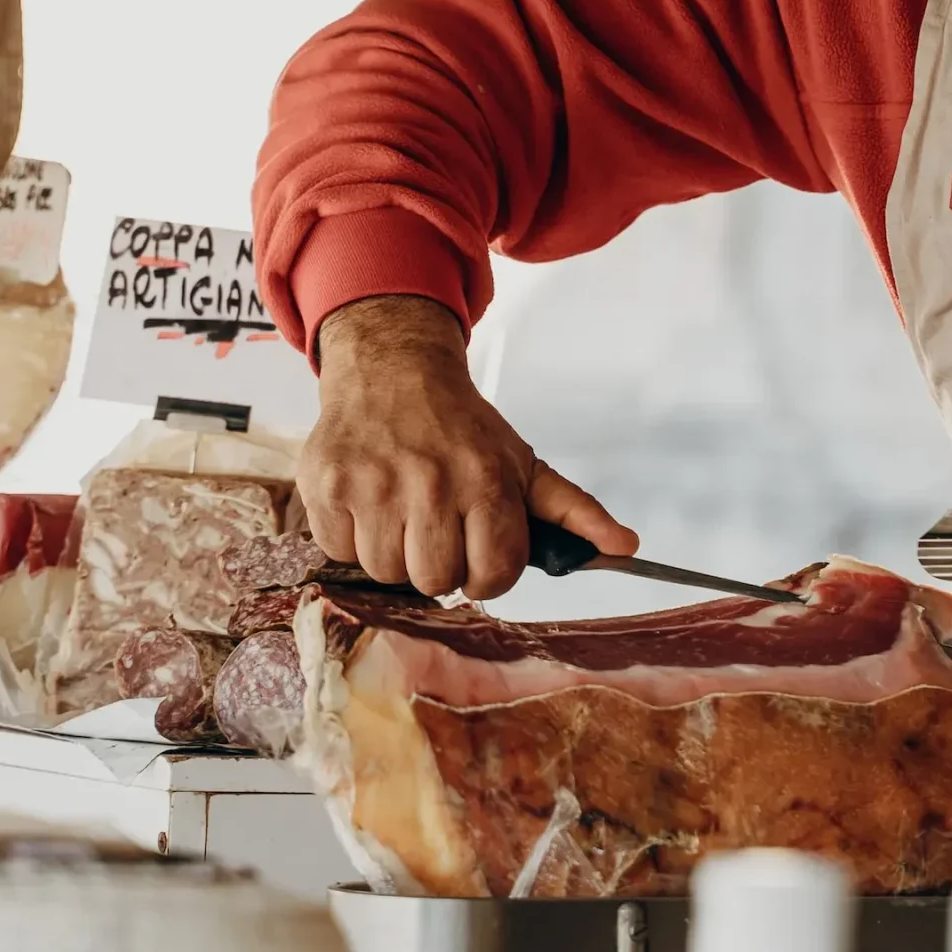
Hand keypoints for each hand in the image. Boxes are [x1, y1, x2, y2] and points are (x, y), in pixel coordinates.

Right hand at [301, 295, 637, 597]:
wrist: (392, 370)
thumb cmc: (461, 428)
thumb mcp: (522, 464)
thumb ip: (574, 511)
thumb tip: (626, 549)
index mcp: (486, 482)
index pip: (494, 575)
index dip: (488, 571)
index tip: (478, 550)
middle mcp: (430, 484)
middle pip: (437, 582)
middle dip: (440, 563)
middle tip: (437, 527)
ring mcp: (373, 487)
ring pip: (386, 573)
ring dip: (394, 553)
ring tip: (402, 512)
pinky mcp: (325, 487)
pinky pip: (340, 553)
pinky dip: (352, 537)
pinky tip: (368, 502)